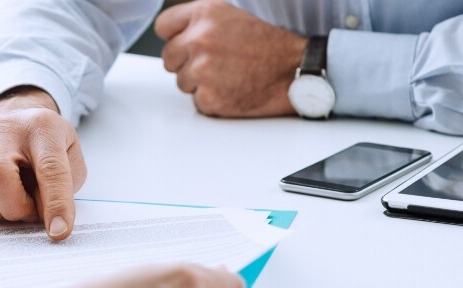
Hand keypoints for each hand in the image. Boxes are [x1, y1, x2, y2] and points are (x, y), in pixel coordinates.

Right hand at [0, 86, 86, 240]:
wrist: (23, 127)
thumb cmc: (49, 149)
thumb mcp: (71, 163)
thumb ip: (63, 191)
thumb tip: (48, 225)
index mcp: (42, 126)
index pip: (49, 169)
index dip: (55, 204)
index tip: (58, 232)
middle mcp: (4, 128)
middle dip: (14, 208)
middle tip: (28, 213)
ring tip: (8, 210)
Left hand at [155, 0, 306, 116]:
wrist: (299, 69)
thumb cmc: (273, 40)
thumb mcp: (236, 10)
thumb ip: (204, 17)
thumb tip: (180, 27)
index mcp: (206, 13)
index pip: (164, 26)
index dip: (174, 36)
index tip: (184, 42)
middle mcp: (200, 40)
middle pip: (169, 58)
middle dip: (185, 61)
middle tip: (215, 62)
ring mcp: (203, 71)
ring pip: (182, 82)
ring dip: (199, 82)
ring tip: (229, 74)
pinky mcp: (210, 98)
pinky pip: (197, 101)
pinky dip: (212, 99)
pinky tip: (233, 88)